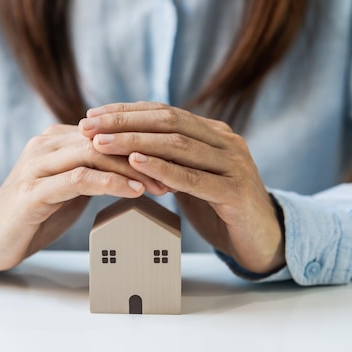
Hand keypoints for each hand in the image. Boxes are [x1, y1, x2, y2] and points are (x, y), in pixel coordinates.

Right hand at [0, 124, 166, 271]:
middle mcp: (46, 144)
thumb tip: (137, 167)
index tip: (173, 161)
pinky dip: (110, 183)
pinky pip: (79, 179)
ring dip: (132, 169)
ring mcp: (37, 165)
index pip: (107, 132)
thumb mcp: (71, 186)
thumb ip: (95, 169)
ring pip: (94, 154)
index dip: (143, 144)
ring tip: (160, 185)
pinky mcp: (33, 191)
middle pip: (104, 139)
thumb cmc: (37, 212)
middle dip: (143, 156)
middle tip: (175, 175)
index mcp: (57, 138)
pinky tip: (134, 192)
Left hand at [79, 102, 284, 273]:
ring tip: (101, 143)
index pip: (164, 112)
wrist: (263, 240)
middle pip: (169, 121)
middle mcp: (226, 141)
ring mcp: (234, 164)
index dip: (127, 111)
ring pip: (178, 144)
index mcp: (214, 133)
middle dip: (124, 121)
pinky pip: (194, 177)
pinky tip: (136, 162)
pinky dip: (162, 168)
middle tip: (88, 125)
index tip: (92, 116)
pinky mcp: (236, 191)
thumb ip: (171, 160)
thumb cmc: (221, 209)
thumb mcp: (193, 177)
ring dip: (135, 142)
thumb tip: (128, 148)